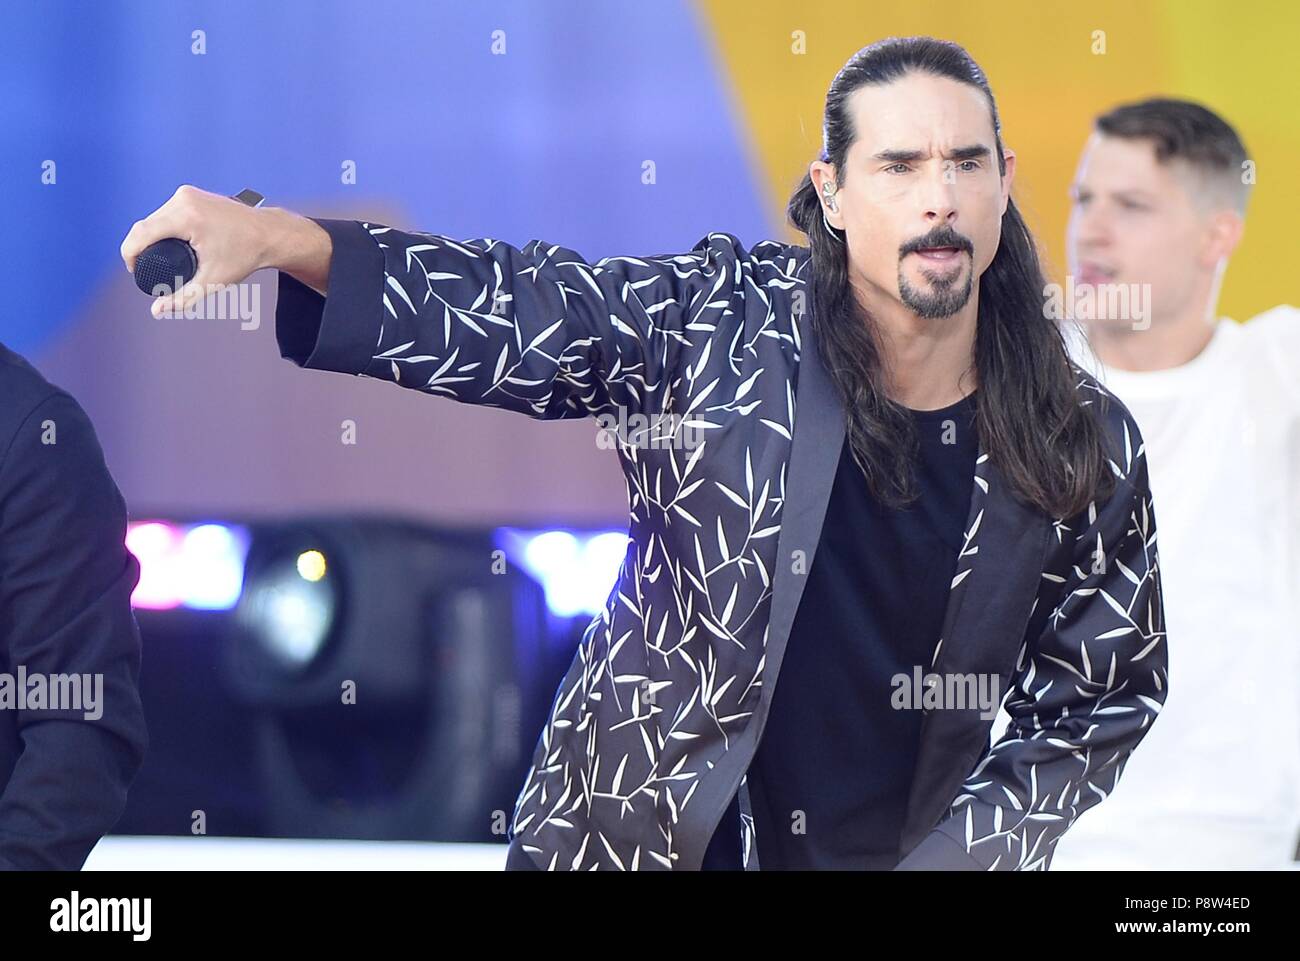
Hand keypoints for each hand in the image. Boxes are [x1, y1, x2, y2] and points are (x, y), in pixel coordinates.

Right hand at [120, 184, 275, 317]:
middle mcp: (183, 200)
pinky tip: (163, 239)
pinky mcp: (191, 192)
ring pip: (155, 216)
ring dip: (151, 235)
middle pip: (146, 225)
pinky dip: (163, 225)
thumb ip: (183, 298)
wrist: (269, 235)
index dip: (130, 253)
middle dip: (141, 247)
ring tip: (154, 256)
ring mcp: (187, 193)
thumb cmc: (245, 258)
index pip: (141, 233)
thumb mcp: (213, 281)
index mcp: (186, 217)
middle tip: (147, 269)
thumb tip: (156, 311)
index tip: (134, 270)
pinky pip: (166, 210)